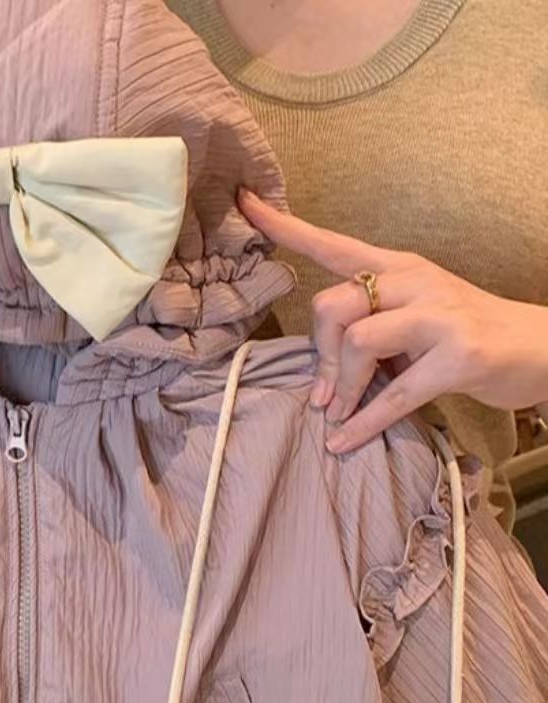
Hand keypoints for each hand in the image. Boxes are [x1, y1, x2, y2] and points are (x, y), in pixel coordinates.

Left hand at [238, 189, 547, 452]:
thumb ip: (365, 330)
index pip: (332, 244)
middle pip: (332, 304)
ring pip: (358, 341)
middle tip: (321, 393)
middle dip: (317, 354)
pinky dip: (363, 423)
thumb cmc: (461, 334)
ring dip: (341, 388)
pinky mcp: (459, 357)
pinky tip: (343, 442)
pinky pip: (394, 393)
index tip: (242, 202)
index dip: (285, 227)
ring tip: (338, 414)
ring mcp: (440, 316)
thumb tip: (317, 375)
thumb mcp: (410, 319)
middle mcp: (415, 282)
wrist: (540, 347)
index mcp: (397, 268)